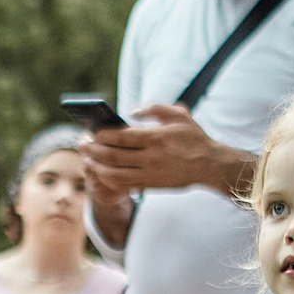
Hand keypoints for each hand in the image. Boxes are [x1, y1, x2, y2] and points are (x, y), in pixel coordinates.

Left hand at [80, 104, 232, 194]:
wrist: (209, 165)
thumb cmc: (193, 137)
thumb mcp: (179, 114)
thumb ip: (155, 108)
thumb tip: (132, 111)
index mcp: (157, 138)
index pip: (123, 137)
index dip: (104, 136)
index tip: (93, 133)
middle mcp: (152, 157)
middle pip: (115, 156)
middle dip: (95, 151)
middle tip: (83, 146)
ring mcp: (151, 173)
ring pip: (116, 174)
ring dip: (98, 168)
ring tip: (87, 162)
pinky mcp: (151, 185)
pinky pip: (125, 185)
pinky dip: (110, 181)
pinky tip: (101, 175)